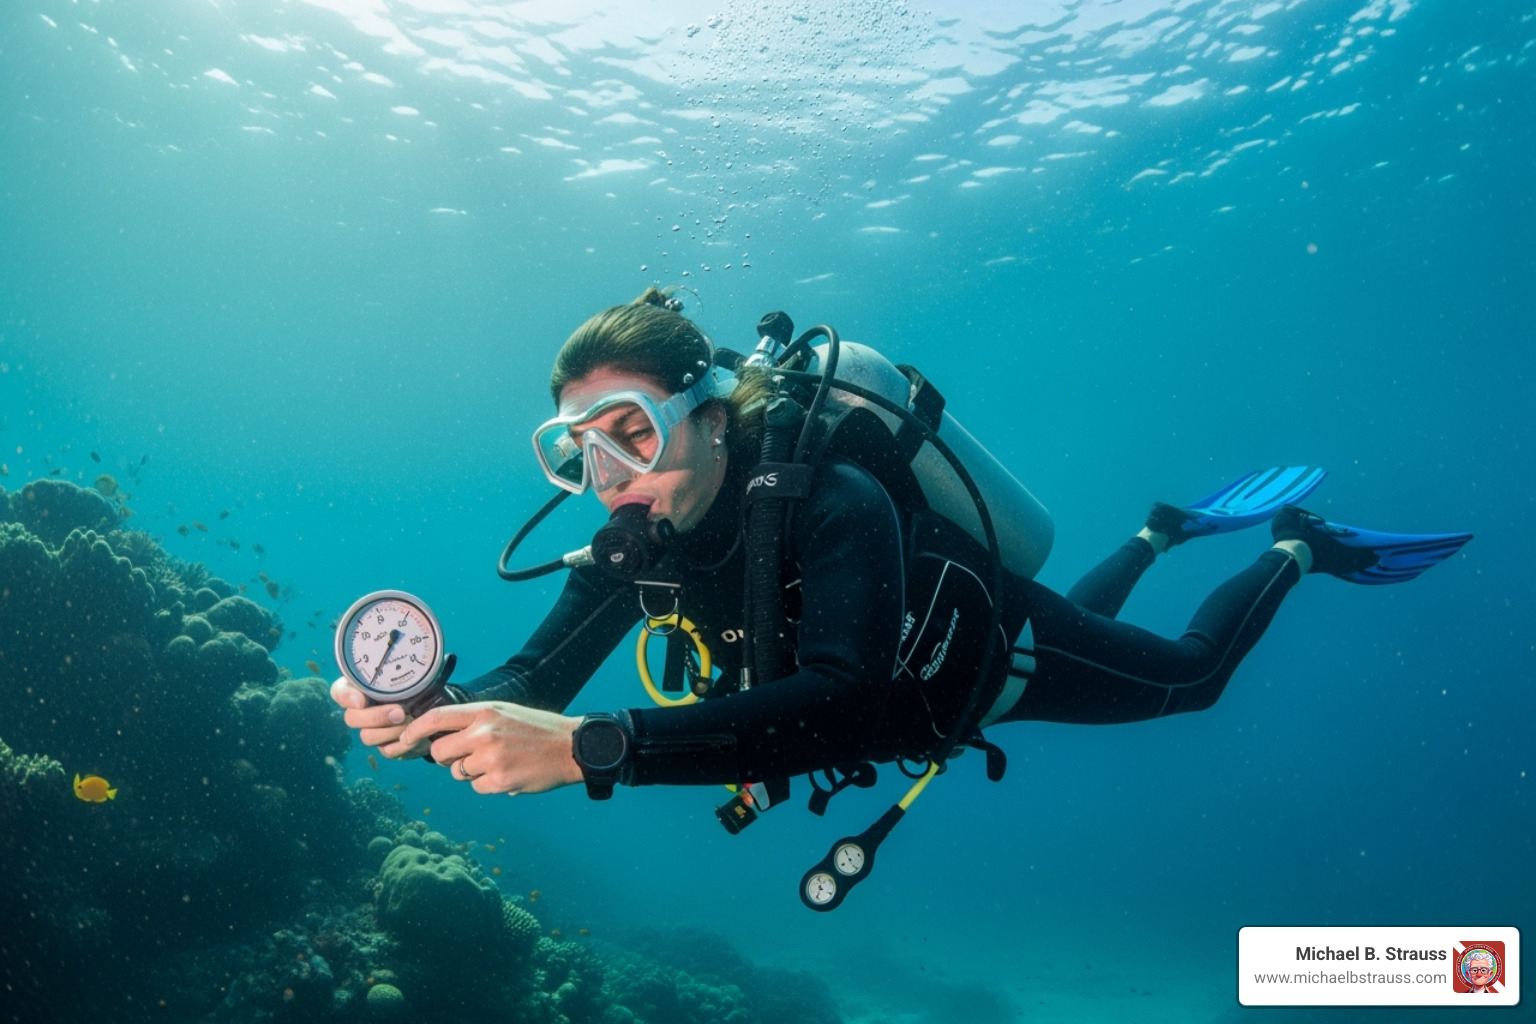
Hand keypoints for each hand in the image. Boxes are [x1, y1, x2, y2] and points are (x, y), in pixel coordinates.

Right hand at [329, 677, 431, 759]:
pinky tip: (414, 737)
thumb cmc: (419, 686)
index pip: (339, 691)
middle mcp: (362, 711)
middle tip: (399, 712)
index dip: (346, 697)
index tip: (361, 700)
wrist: (435, 711)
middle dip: (376, 716)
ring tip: (411, 722)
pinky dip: (401, 745)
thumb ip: (399, 667)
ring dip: (390, 731)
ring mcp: (372, 730)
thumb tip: (401, 652)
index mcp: (361, 689)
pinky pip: (385, 751)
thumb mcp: (411, 674)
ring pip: (367, 736)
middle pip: (351, 718)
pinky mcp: (385, 746)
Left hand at [398, 702, 583, 795]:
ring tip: (498, 762)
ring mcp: (491, 758)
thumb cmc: (536, 729)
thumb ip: (473, 720)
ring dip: (470, 772)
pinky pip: (476, 787)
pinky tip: (508, 773)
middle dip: (447, 757)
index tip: (403, 739)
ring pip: (457, 772)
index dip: (414, 730)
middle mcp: (484, 733)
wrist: (570, 747)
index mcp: (484, 712)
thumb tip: (440, 736)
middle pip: (440, 752)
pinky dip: (487, 784)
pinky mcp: (500, 781)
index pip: (436, 718)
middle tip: (466, 756)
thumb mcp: (504, 712)